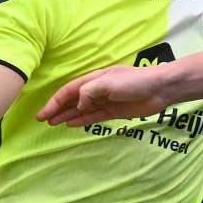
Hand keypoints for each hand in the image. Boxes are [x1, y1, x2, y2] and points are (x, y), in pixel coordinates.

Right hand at [40, 66, 172, 126]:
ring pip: (81, 109)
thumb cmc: (134, 81)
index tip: (42, 113)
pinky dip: (83, 120)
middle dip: (57, 109)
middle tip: (43, 121)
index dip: (55, 102)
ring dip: (67, 116)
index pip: (69, 90)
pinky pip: (94, 116)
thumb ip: (89, 92)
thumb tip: (78, 104)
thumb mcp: (108, 83)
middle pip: (73, 100)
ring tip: (53, 124)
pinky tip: (72, 124)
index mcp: (94, 78)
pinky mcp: (115, 111)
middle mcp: (97, 89)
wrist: (160, 88)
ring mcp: (105, 101)